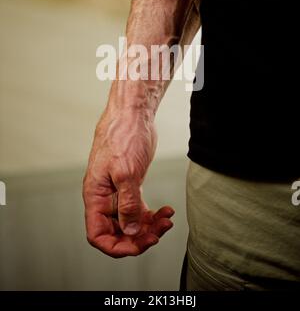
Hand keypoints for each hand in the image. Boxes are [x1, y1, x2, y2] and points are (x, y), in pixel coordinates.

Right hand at [83, 107, 173, 257]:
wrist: (132, 115)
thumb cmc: (123, 136)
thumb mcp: (126, 172)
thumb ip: (128, 204)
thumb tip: (131, 230)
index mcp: (95, 196)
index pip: (98, 234)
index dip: (115, 246)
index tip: (137, 246)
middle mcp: (104, 197)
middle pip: (116, 231)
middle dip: (137, 237)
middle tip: (158, 234)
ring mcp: (117, 192)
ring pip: (130, 221)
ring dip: (149, 226)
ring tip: (166, 221)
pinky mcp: (131, 185)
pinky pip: (139, 208)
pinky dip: (153, 214)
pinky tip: (166, 210)